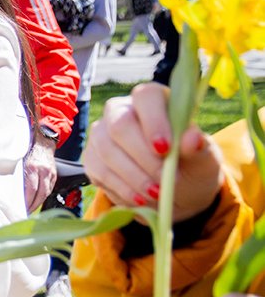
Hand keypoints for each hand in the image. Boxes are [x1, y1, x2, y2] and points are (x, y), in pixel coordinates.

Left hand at [24, 135, 58, 210]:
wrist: (42, 143)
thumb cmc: (27, 153)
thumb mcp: (20, 162)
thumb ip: (17, 176)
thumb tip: (11, 192)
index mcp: (32, 168)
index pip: (30, 189)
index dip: (26, 201)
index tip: (20, 209)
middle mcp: (43, 171)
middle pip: (39, 194)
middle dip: (32, 205)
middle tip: (25, 212)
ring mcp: (50, 173)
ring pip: (45, 193)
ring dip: (38, 203)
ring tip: (30, 209)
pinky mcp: (54, 175)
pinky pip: (49, 189)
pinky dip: (43, 197)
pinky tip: (37, 201)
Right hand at [81, 83, 223, 220]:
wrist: (175, 192)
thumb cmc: (191, 167)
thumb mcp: (204, 159)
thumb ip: (198, 147)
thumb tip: (193, 138)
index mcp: (154, 101)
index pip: (146, 97)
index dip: (153, 121)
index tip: (165, 149)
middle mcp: (122, 111)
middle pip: (120, 125)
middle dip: (142, 157)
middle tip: (164, 180)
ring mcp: (102, 134)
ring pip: (106, 150)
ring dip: (132, 177)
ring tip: (156, 194)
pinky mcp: (92, 158)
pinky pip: (99, 171)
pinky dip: (121, 189)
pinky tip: (140, 199)